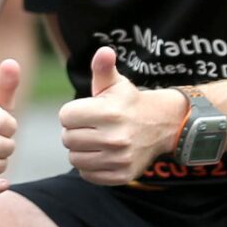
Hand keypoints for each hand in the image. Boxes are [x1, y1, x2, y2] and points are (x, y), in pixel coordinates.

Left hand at [56, 47, 178, 185]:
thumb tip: (104, 51)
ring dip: (80, 150)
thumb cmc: (129, 102)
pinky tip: (101, 154)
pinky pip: (88, 175)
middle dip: (74, 131)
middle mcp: (115, 137)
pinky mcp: (122, 175)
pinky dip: (89, 167)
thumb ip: (103, 67)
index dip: (72, 113)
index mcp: (109, 112)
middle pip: (67, 138)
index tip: (85, 111)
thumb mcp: (116, 83)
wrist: (161, 125)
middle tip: (89, 127)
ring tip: (93, 140)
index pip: (65, 117)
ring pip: (75, 159)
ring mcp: (119, 159)